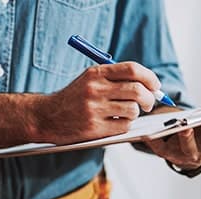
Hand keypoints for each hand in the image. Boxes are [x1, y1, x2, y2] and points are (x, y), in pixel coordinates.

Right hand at [34, 62, 160, 143]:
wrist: (45, 116)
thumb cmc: (72, 99)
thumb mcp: (89, 80)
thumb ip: (115, 79)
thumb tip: (149, 86)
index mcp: (96, 73)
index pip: (133, 70)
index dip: (150, 78)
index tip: (155, 86)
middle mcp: (95, 89)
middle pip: (138, 90)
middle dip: (150, 98)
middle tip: (149, 103)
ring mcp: (94, 109)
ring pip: (133, 110)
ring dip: (135, 113)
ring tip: (126, 114)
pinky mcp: (94, 128)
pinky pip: (124, 126)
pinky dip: (125, 125)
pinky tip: (115, 123)